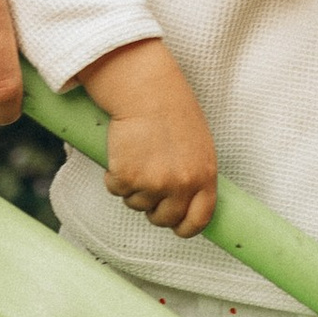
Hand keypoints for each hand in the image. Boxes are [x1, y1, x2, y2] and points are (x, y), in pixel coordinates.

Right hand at [80, 38, 219, 239]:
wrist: (145, 90)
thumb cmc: (170, 108)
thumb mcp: (197, 144)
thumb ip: (194, 173)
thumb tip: (184, 199)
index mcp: (204, 175)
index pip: (199, 219)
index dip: (185, 227)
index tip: (176, 226)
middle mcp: (182, 184)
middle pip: (164, 219)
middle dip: (152, 207)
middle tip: (145, 184)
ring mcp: (154, 183)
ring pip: (136, 204)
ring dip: (131, 187)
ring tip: (136, 156)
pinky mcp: (128, 177)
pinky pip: (116, 189)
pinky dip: (113, 175)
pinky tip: (121, 152)